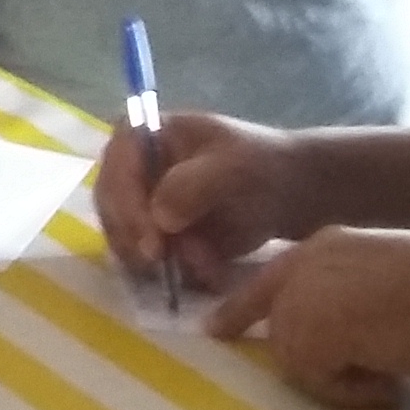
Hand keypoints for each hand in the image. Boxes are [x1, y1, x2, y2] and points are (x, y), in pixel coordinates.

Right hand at [95, 111, 314, 290]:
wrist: (296, 192)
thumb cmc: (263, 166)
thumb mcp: (233, 166)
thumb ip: (192, 185)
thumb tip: (159, 219)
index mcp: (138, 136)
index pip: (115, 172)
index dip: (127, 209)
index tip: (154, 245)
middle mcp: (129, 170)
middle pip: (113, 211)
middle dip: (146, 243)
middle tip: (176, 267)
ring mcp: (139, 204)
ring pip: (127, 241)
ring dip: (165, 263)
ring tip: (209, 268)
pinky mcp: (155, 236)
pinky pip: (150, 262)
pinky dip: (177, 274)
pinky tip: (210, 274)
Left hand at [208, 225, 409, 406]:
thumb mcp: (387, 281)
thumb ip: (348, 296)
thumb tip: (335, 334)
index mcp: (326, 246)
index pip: (269, 281)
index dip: (241, 309)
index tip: (214, 331)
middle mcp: (303, 265)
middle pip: (280, 330)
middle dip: (318, 361)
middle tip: (374, 372)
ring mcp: (299, 296)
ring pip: (296, 359)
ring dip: (341, 377)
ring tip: (391, 368)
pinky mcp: (306, 333)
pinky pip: (315, 381)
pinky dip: (351, 391)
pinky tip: (388, 375)